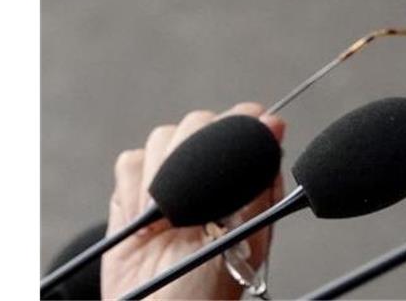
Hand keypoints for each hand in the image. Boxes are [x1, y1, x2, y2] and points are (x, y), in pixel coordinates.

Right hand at [101, 102, 285, 299]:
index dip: (236, 124)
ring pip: (162, 138)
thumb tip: (275, 125)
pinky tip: (146, 222)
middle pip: (198, 123)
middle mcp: (208, 174)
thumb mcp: (245, 234)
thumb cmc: (210, 289)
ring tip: (169, 218)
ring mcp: (170, 182)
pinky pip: (130, 163)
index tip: (227, 143)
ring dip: (161, 175)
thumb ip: (257, 180)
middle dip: (191, 153)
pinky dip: (133, 188)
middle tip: (191, 197)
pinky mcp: (133, 195)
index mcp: (244, 178)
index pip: (244, 121)